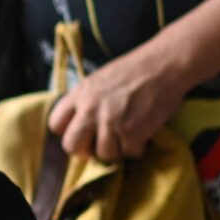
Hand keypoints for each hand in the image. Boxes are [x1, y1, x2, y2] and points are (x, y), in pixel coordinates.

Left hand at [47, 46, 189, 160]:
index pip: (55, 124)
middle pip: (71, 146)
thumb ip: (86, 99)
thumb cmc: (135, 69)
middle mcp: (90, 110)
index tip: (81, 131)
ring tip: (126, 136)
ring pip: (102, 155)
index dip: (67, 131)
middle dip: (84, 149)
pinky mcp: (131, 133)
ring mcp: (110, 122)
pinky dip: (137, 147)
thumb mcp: (99, 79)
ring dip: (116, 150)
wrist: (164, 65)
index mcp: (79, 94)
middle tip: (98, 144)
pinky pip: (129, 153)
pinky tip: (142, 134)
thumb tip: (80, 122)